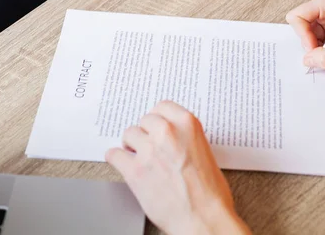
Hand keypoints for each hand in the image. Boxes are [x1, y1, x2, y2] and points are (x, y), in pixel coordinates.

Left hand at [106, 101, 250, 234]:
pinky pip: (114, 155)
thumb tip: (173, 138)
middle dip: (146, 132)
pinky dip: (116, 159)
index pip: (162, 106)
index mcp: (187, 124)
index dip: (158, 118)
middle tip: (148, 144)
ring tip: (137, 156)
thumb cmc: (210, 193)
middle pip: (144, 120)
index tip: (156, 125)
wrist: (203, 219)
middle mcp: (167, 133)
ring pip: (128, 134)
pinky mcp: (134, 171)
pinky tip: (122, 163)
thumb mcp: (205, 152)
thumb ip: (186, 138)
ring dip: (132, 145)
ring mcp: (149, 150)